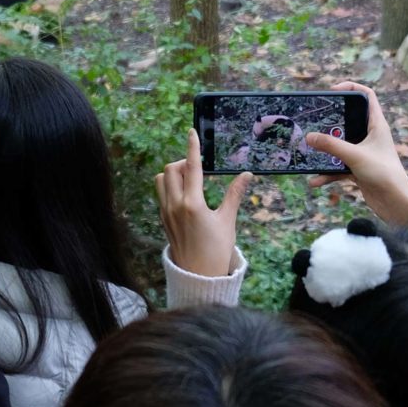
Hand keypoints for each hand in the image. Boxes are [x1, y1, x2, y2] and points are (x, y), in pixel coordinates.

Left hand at [155, 129, 248, 277]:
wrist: (199, 274)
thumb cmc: (217, 249)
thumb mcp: (228, 220)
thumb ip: (234, 194)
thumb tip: (246, 174)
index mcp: (193, 203)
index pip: (192, 167)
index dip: (192, 147)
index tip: (192, 132)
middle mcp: (175, 204)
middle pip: (171, 169)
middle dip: (184, 162)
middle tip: (199, 168)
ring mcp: (165, 211)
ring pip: (161, 180)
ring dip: (173, 173)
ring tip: (191, 180)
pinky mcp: (162, 218)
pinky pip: (161, 193)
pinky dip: (170, 186)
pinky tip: (185, 194)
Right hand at [305, 81, 407, 225]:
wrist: (397, 205)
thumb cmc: (384, 174)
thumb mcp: (355, 156)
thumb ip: (331, 145)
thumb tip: (308, 136)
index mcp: (376, 125)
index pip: (366, 96)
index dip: (350, 88)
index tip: (331, 92)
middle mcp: (370, 136)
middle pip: (347, 119)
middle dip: (329, 121)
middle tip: (312, 121)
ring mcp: (363, 152)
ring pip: (339, 144)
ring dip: (325, 149)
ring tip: (308, 151)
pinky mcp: (358, 168)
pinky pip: (337, 165)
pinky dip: (327, 172)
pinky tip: (315, 181)